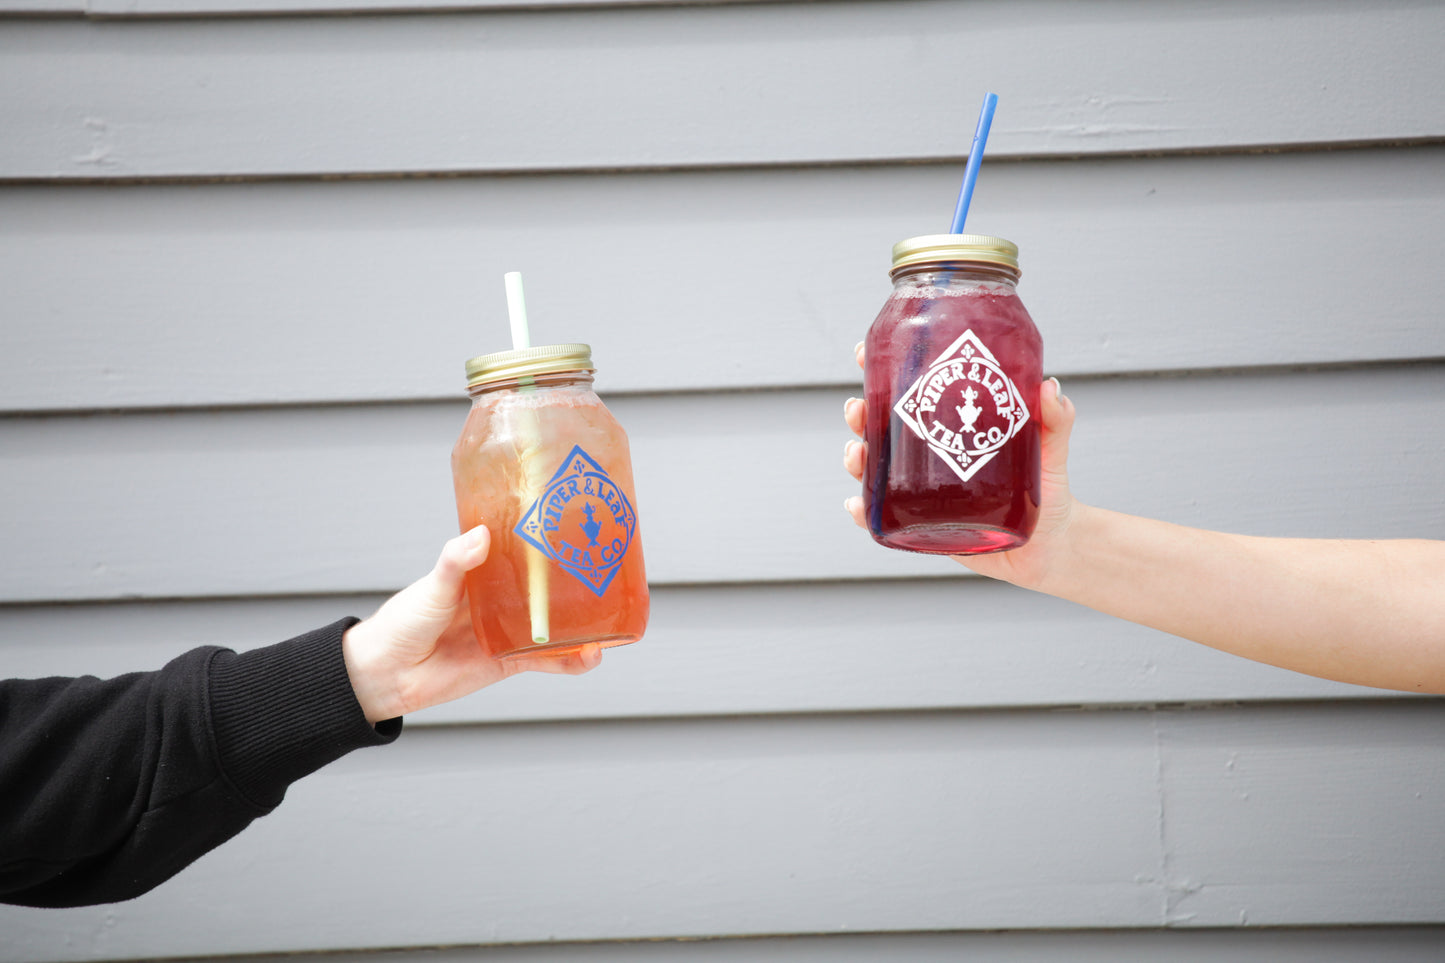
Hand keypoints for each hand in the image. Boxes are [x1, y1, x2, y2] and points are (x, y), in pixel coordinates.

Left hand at [341, 525, 601, 722]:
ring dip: (582, 622)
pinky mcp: (510, 661)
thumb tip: (481, 535)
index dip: (548, 539)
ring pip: (555, 622)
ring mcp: (509, 629)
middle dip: (577, 579)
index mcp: (484, 572)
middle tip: (607, 567)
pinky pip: (547, 660)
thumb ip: (455, 564)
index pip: (522, 549)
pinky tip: (590, 657)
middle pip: (547, 585)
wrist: (385, 675)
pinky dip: (570, 660)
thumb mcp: (431, 588)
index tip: (577, 523)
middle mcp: (501, 598)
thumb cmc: (401, 623)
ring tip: (608, 617)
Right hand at [842, 340, 1081, 591]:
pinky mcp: (924, 526)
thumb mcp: (1051, 447)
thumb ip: (1055, 418)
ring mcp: (923, 492)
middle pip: (881, 429)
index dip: (880, 373)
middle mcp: (930, 457)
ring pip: (876, 471)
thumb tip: (1048, 388)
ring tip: (858, 454)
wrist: (1053, 544)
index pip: (909, 393)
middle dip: (860, 415)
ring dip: (857, 459)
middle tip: (857, 409)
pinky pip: (886, 518)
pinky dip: (864, 512)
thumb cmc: (1048, 487)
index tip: (861, 354)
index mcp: (950, 426)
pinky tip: (856, 506)